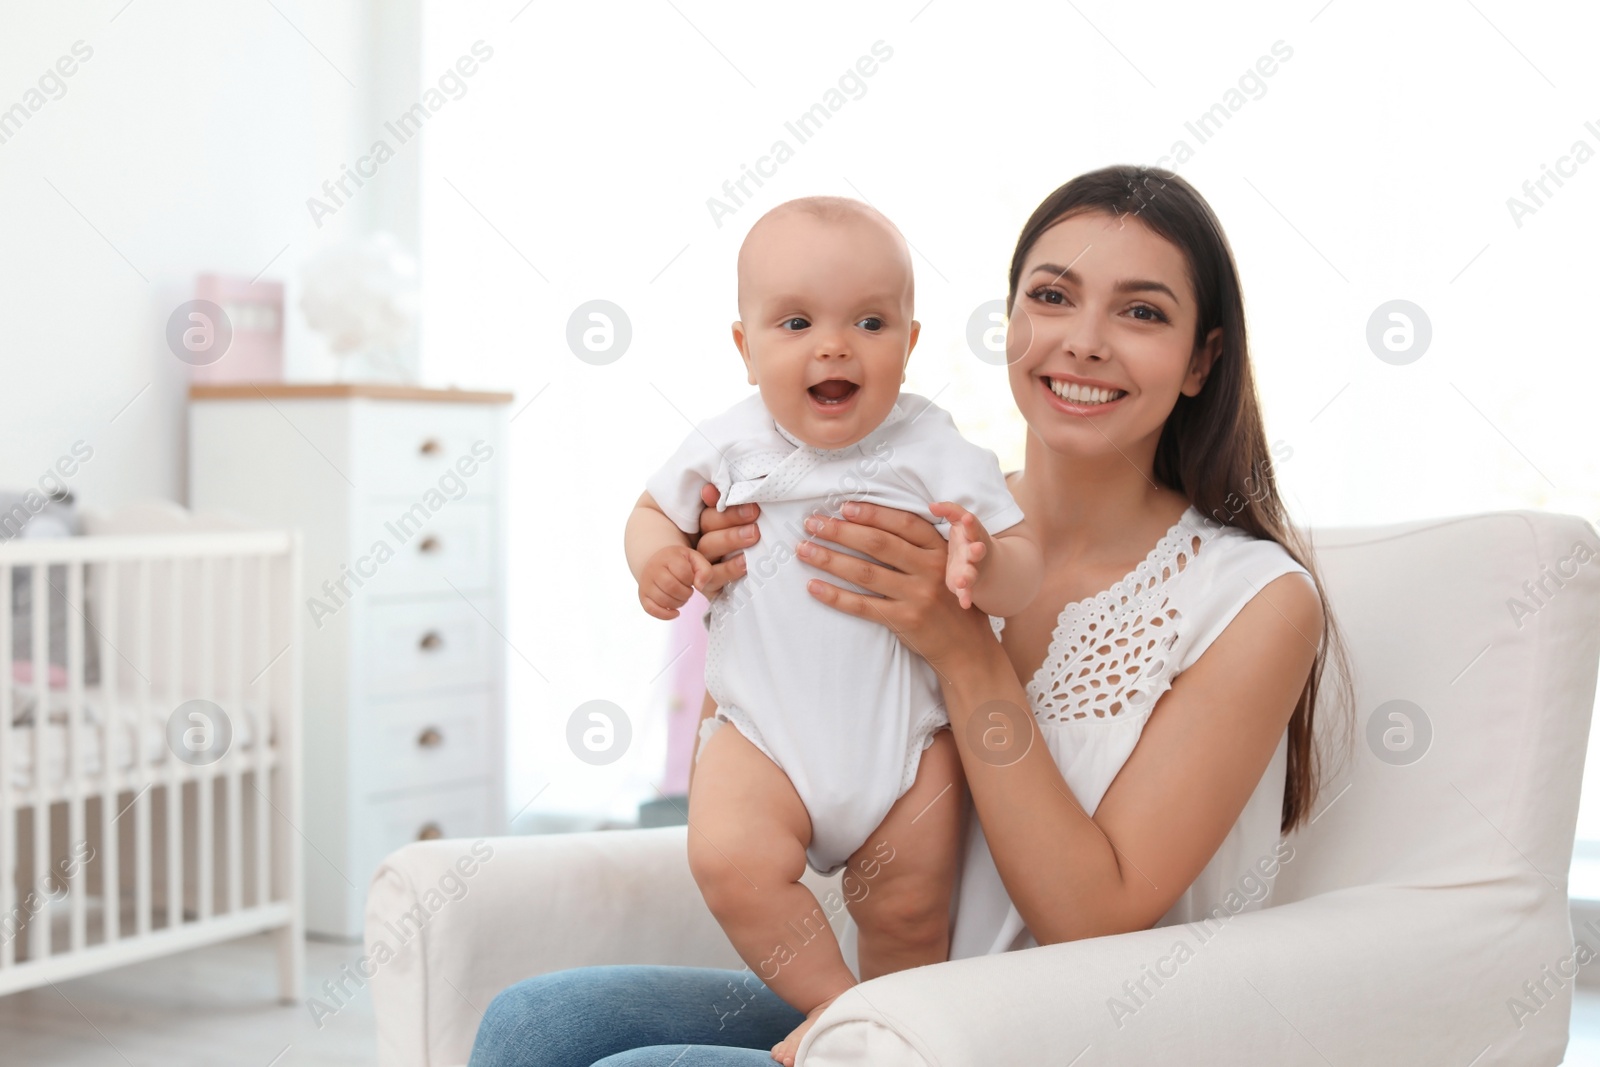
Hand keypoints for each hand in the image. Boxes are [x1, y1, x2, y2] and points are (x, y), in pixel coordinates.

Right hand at [639, 544, 711, 619]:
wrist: (658, 562)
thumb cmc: (679, 562)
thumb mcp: (695, 559)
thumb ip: (705, 570)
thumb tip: (700, 587)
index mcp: (668, 557)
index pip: (683, 573)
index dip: (692, 580)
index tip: (691, 579)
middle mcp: (653, 569)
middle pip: (672, 587)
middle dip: (686, 593)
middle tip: (688, 590)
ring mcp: (646, 583)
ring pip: (663, 600)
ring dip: (679, 603)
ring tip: (682, 597)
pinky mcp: (643, 596)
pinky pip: (651, 610)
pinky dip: (666, 615)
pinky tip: (675, 612)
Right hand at [693, 483, 760, 596]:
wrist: (759, 587)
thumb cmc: (755, 542)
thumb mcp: (749, 523)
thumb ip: (739, 506)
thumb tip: (723, 488)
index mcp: (711, 523)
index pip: (708, 507)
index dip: (712, 498)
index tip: (715, 491)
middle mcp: (704, 541)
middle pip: (707, 525)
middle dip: (729, 517)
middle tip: (753, 512)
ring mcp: (704, 564)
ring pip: (709, 548)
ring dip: (730, 539)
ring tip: (754, 534)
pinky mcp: (712, 585)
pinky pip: (716, 576)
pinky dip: (731, 568)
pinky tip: (746, 562)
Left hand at [795, 501, 994, 669]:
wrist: (967, 647)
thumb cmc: (951, 601)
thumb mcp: (948, 566)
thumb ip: (921, 546)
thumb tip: (874, 522)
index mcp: (940, 550)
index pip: (902, 523)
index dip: (872, 513)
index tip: (843, 507)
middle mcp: (930, 570)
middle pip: (878, 544)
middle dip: (841, 531)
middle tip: (813, 523)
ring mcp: (916, 596)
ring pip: (865, 572)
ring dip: (830, 559)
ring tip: (804, 549)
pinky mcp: (904, 620)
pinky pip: (862, 605)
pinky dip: (835, 596)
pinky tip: (813, 586)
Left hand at [934, 501, 989, 609]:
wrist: (988, 566)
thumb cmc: (967, 540)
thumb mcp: (961, 524)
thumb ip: (950, 511)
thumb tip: (932, 505)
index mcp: (972, 535)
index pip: (972, 527)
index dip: (970, 523)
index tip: (967, 518)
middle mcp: (974, 553)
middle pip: (977, 551)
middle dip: (977, 550)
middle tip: (977, 548)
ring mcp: (972, 570)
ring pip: (972, 573)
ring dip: (969, 576)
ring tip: (963, 580)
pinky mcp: (966, 586)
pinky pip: (967, 593)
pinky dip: (966, 597)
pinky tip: (965, 603)